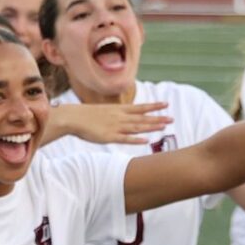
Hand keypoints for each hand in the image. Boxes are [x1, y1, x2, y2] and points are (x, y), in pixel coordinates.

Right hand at [50, 101, 171, 144]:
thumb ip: (113, 115)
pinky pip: (124, 138)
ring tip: (164, 127)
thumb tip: (120, 117)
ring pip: (137, 127)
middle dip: (157, 117)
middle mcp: (119, 117)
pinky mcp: (109, 137)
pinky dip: (136, 139)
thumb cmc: (85, 116)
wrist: (72, 118)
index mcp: (118, 110)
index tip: (165, 104)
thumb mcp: (102, 112)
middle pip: (142, 117)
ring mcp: (115, 126)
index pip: (139, 107)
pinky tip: (146, 140)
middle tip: (172, 118)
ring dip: (151, 126)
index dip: (153, 106)